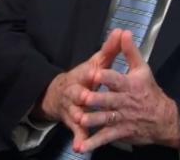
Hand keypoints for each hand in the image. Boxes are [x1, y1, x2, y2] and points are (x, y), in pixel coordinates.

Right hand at [31, 28, 122, 150]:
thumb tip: (122, 31)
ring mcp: (73, 108)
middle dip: (82, 96)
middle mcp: (75, 92)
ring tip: (84, 123)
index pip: (86, 73)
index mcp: (82, 76)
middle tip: (87, 98)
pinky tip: (81, 148)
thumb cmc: (83, 78)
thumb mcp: (96, 64)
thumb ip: (110, 50)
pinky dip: (79, 140)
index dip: (91, 73)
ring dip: (80, 118)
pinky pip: (77, 132)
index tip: (95, 73)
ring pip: (76, 113)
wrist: (58, 95)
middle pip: (78, 94)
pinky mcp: (74, 123)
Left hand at [78, 30, 179, 152]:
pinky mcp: (120, 132)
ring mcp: (122, 119)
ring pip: (105, 119)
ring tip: (79, 119)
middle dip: (96, 99)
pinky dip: (93, 142)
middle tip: (82, 96)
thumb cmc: (149, 91)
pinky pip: (105, 138)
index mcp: (130, 85)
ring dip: (92, 120)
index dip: (107, 76)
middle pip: (109, 100)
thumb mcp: (143, 69)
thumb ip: (130, 51)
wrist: (165, 119)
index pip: (117, 79)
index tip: (95, 72)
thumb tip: (124, 32)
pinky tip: (81, 146)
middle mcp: (125, 102)